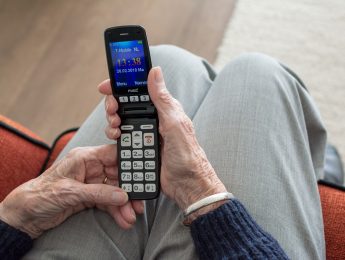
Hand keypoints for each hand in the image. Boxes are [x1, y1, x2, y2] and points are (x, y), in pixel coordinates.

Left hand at [0, 145, 143, 237]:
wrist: (26, 214)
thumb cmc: (40, 194)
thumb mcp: (71, 192)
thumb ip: (98, 193)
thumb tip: (122, 195)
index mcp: (85, 158)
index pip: (112, 154)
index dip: (128, 161)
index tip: (143, 171)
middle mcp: (90, 169)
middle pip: (117, 176)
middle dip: (128, 190)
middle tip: (138, 202)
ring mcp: (91, 183)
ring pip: (114, 191)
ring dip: (124, 204)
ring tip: (131, 216)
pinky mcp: (90, 197)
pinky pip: (108, 202)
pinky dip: (116, 211)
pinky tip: (123, 219)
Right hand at [98, 67, 225, 210]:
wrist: (186, 183)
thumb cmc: (187, 154)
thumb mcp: (175, 123)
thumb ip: (163, 99)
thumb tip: (155, 72)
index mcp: (164, 109)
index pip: (141, 91)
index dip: (123, 86)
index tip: (107, 86)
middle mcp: (154, 119)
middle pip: (127, 105)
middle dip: (114, 105)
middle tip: (112, 111)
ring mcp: (146, 133)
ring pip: (122, 121)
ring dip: (113, 121)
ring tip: (115, 127)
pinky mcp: (141, 146)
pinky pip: (124, 137)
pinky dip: (116, 135)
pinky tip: (117, 138)